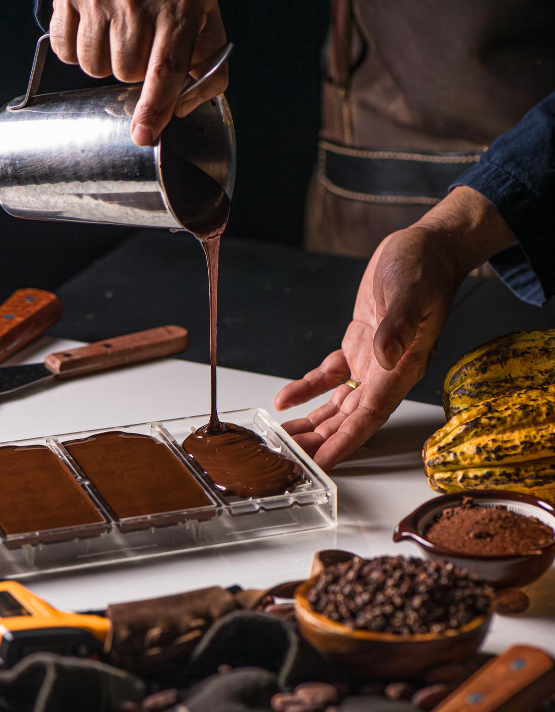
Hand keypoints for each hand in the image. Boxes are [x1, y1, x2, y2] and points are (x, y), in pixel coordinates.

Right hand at [51, 0, 226, 145]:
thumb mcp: (208, 16)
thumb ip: (211, 67)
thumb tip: (184, 106)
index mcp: (179, 4)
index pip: (164, 68)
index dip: (154, 107)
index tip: (144, 135)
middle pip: (125, 72)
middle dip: (134, 73)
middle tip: (142, 46)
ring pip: (93, 67)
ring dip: (106, 64)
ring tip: (119, 38)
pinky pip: (66, 52)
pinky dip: (78, 53)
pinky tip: (96, 32)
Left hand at [274, 187, 515, 469]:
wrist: (427, 249)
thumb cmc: (425, 269)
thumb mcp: (410, 293)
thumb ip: (398, 325)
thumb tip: (385, 356)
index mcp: (401, 368)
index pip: (369, 416)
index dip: (345, 441)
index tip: (323, 463)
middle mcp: (386, 373)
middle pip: (348, 419)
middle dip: (320, 441)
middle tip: (290, 461)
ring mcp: (371, 362)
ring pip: (337, 406)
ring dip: (311, 424)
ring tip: (284, 443)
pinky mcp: (357, 346)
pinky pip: (329, 377)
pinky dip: (306, 389)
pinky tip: (284, 400)